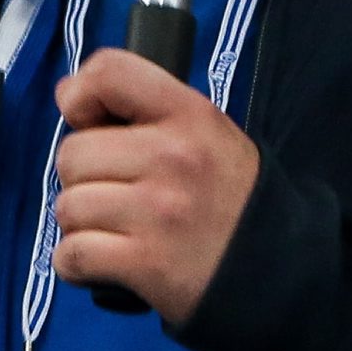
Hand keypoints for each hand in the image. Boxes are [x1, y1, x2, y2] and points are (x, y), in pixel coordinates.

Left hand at [48, 47, 261, 328]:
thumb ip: (146, 112)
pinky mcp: (147, 263)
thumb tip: (67, 93)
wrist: (284, 278)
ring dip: (83, 226)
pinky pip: (72, 253)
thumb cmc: (233, 205)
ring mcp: (159, 211)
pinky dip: (78, 264)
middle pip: (72, 153)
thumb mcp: (209, 139)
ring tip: (120, 233)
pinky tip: (107, 264)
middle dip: (84, 179)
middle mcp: (174, 157)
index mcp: (192, 117)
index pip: (110, 72)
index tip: (87, 120)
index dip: (82, 94)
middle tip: (120, 198)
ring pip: (67, 207)